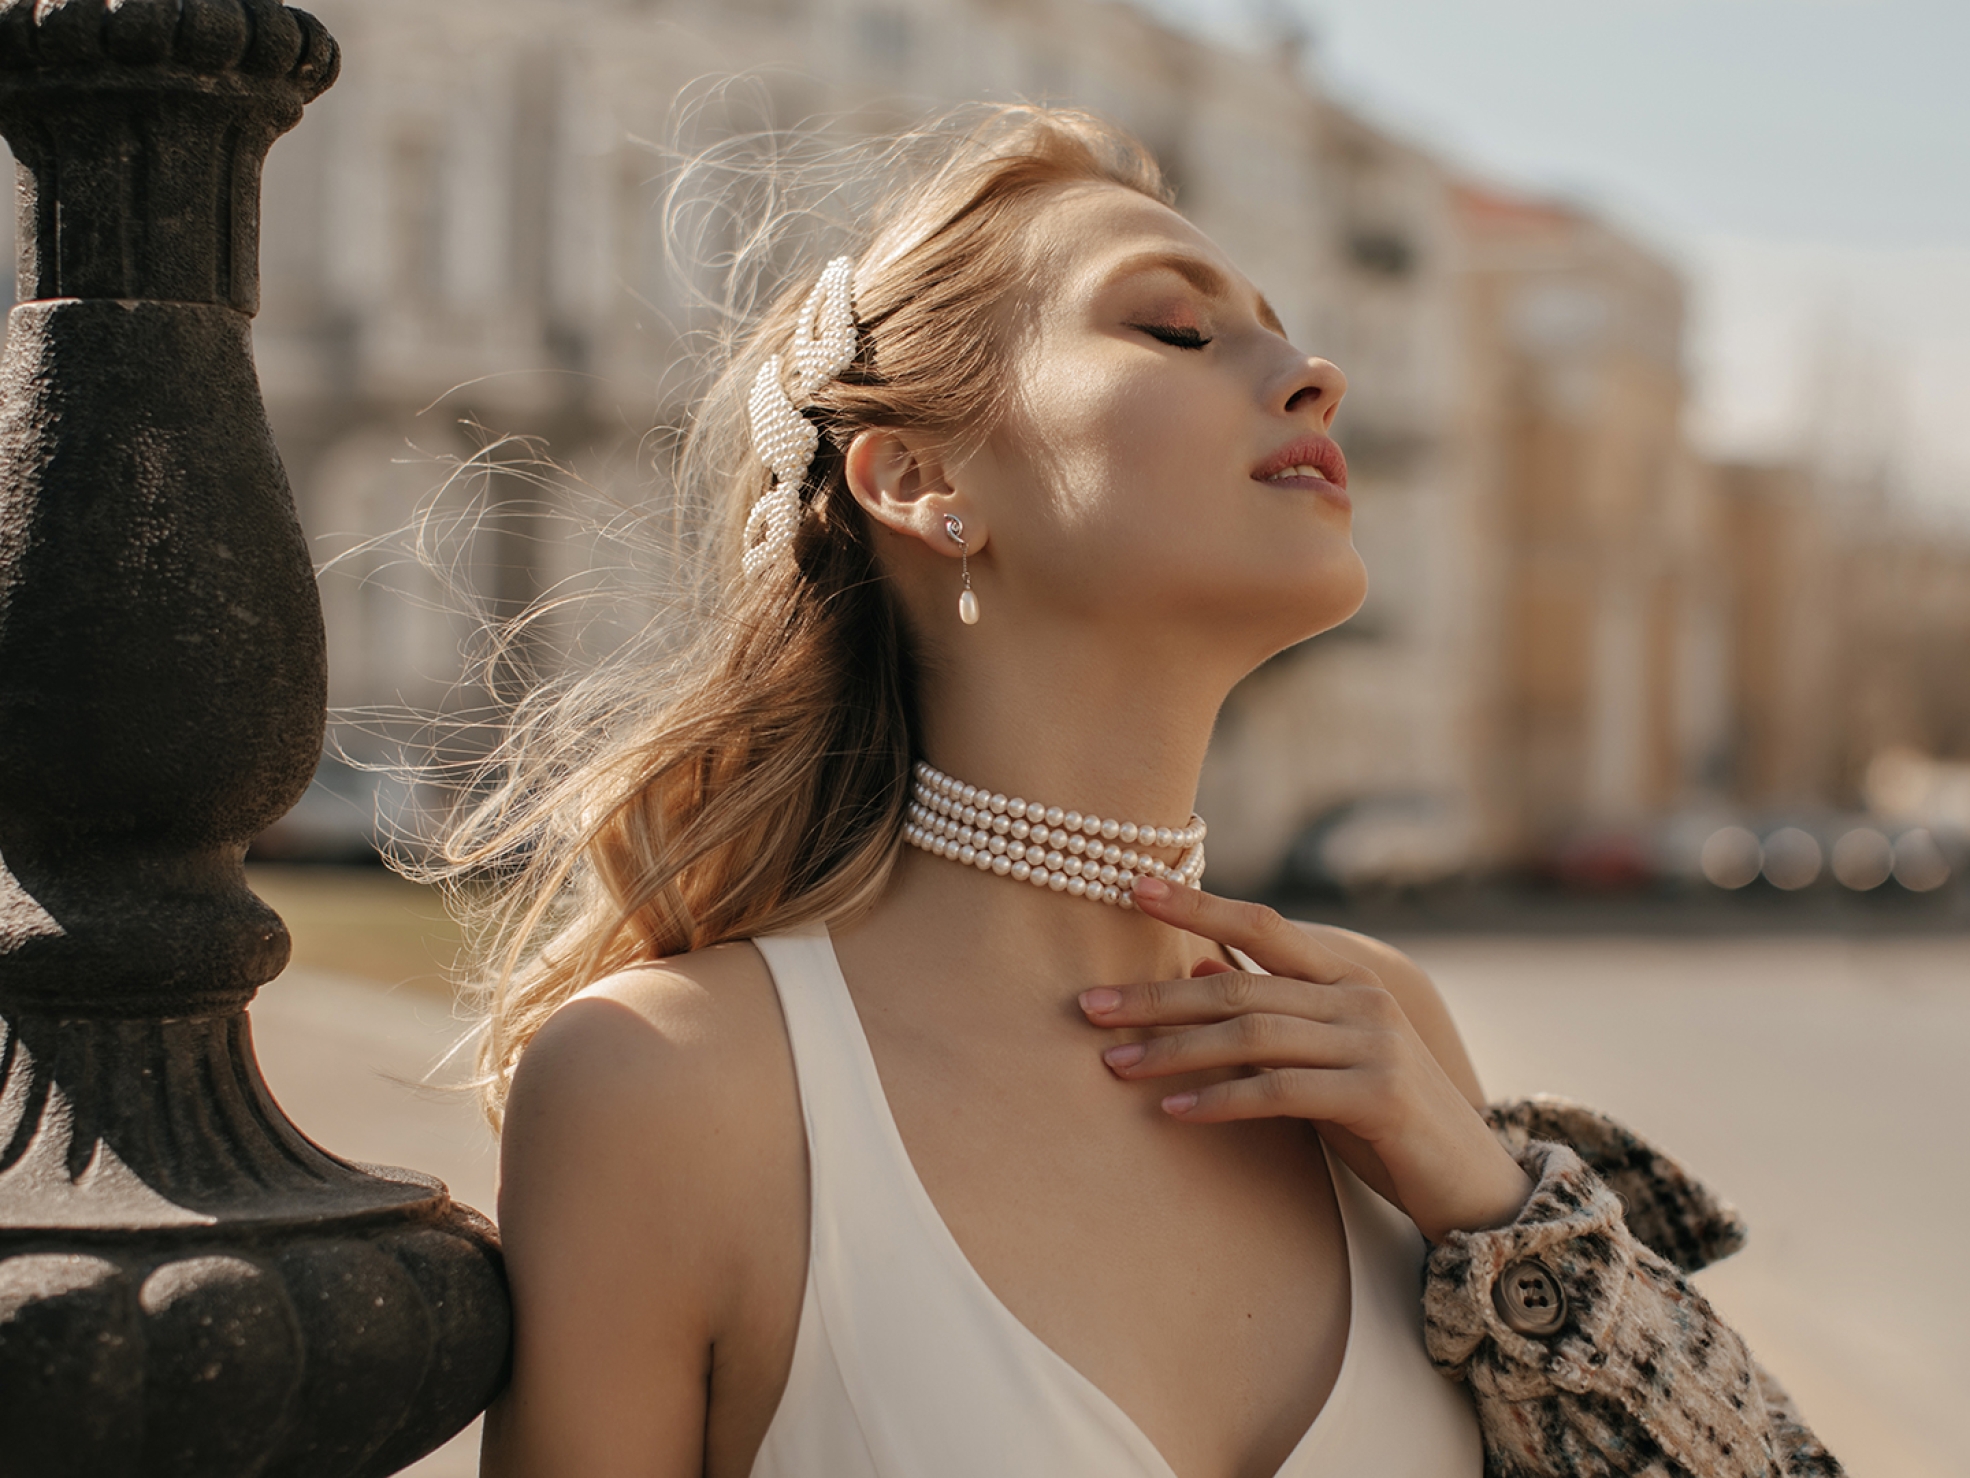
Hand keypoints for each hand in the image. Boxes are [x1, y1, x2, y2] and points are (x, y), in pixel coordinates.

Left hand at [1079, 877, 1531, 1242]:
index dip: (1198, 903)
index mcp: (1346, 977)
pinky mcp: (1380, 1096)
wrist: (1474, 1185)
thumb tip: (1200, 968)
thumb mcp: (1321, 1057)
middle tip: (1089, 1006)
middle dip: (1157, 997)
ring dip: (1175, 1051)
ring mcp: (1375, 1044)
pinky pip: (1281, 1092)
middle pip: (1240, 987)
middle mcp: (1362, 998)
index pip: (1262, 925)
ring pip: (1253, 1035)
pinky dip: (1221, 1100)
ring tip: (1115, 1064)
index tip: (1132, 886)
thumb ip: (1271, 1012)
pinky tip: (1174, 1112)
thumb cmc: (1385, 1119)